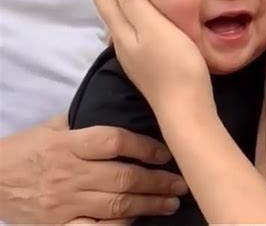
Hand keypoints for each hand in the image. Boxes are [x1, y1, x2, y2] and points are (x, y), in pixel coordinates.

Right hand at [0, 116, 186, 223]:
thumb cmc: (26, 150)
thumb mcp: (52, 127)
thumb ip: (84, 120)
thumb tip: (118, 107)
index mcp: (70, 144)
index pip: (115, 142)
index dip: (145, 146)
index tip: (167, 152)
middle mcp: (71, 174)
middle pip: (123, 176)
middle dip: (157, 181)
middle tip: (181, 183)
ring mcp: (65, 204)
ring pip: (115, 205)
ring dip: (148, 204)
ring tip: (171, 203)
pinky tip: (139, 222)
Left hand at [94, 0, 213, 116]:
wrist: (187, 109)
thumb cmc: (174, 64)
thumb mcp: (154, 29)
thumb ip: (134, 5)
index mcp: (121, 32)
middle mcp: (122, 44)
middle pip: (112, 11)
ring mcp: (135, 57)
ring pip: (125, 23)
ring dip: (129, 3)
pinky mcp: (148, 65)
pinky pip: (137, 34)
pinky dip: (140, 19)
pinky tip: (157, 18)